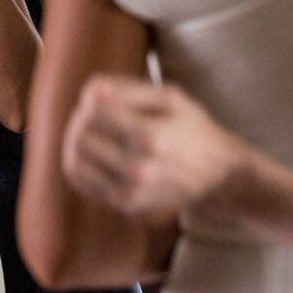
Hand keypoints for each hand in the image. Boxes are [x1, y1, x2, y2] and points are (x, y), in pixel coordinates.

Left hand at [62, 75, 246, 222]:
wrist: (218, 173)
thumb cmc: (193, 128)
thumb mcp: (172, 98)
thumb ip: (131, 89)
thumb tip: (92, 87)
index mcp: (151, 137)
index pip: (94, 112)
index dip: (90, 99)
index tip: (100, 96)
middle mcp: (139, 168)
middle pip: (81, 136)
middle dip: (80, 118)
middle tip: (92, 113)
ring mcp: (131, 191)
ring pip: (75, 160)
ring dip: (74, 140)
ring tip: (89, 131)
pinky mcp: (125, 205)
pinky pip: (82, 182)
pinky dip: (78, 162)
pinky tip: (93, 151)